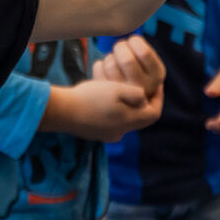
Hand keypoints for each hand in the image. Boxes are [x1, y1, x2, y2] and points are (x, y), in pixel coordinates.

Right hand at [46, 78, 161, 142]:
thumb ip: (136, 93)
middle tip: (135, 85)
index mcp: (129, 122)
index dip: (158, 98)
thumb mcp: (117, 89)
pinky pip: (108, 121)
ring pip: (122, 119)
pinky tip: (99, 99)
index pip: (154, 113)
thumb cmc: (90, 98)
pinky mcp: (93, 133)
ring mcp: (105, 134)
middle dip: (139, 101)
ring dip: (123, 105)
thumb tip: (142, 96)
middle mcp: (120, 132)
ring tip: (115, 89)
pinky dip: (110, 110)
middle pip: (138, 117)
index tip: (156, 84)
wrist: (61, 111)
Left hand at [92, 35, 165, 99]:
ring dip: (109, 57)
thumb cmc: (135, 70)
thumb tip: (127, 22)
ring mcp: (125, 93)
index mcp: (157, 75)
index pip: (144, 52)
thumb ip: (141, 47)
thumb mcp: (147, 62)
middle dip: (120, 47)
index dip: (134, 42)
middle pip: (126, 59)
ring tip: (114, 61)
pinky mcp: (108, 93)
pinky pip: (98, 67)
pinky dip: (99, 65)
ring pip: (110, 63)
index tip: (132, 42)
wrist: (124, 97)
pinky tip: (105, 71)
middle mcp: (144, 87)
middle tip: (119, 48)